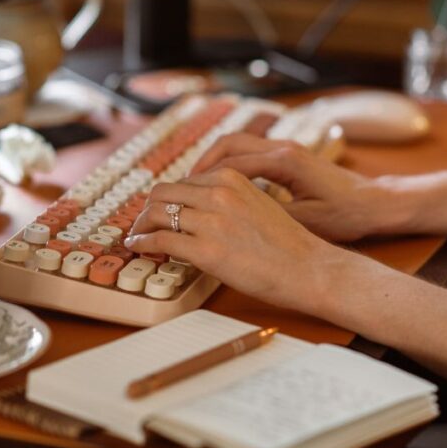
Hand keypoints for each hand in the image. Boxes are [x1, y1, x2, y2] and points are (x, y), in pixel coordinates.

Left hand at [124, 168, 341, 312]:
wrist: (308, 268)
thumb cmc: (289, 244)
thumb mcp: (259, 203)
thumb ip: (230, 199)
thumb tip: (202, 209)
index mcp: (231, 178)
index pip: (184, 181)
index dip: (168, 198)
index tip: (161, 209)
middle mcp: (218, 194)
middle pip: (163, 192)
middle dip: (148, 207)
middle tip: (143, 222)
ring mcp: (211, 221)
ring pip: (156, 213)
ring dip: (141, 225)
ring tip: (137, 236)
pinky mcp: (206, 250)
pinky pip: (160, 240)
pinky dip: (142, 242)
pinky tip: (138, 247)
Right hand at [189, 133, 392, 241]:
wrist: (377, 203)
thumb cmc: (347, 214)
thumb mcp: (304, 221)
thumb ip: (267, 214)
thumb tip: (230, 219)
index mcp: (284, 160)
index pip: (230, 160)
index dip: (202, 177)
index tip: (182, 194)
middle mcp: (282, 148)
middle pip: (228, 142)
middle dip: (200, 163)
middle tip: (181, 187)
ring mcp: (286, 149)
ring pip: (237, 144)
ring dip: (213, 162)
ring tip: (194, 187)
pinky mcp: (289, 157)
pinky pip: (249, 153)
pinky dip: (229, 165)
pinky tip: (221, 188)